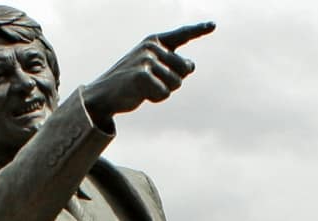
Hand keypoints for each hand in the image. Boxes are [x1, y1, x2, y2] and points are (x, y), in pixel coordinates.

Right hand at [85, 22, 214, 122]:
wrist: (103, 95)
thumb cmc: (130, 82)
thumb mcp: (153, 69)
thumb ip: (173, 65)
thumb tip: (191, 66)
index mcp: (154, 41)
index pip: (182, 35)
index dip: (199, 30)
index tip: (213, 25)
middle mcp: (151, 47)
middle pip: (185, 69)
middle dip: (173, 81)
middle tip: (152, 82)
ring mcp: (146, 60)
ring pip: (176, 83)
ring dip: (163, 91)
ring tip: (145, 88)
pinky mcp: (141, 76)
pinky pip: (164, 93)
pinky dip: (156, 98)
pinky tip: (141, 94)